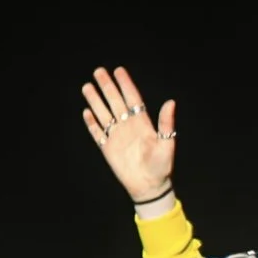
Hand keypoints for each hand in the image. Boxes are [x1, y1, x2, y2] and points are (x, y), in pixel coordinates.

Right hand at [81, 64, 177, 206]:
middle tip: (98, 71)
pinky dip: (92, 123)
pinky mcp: (108, 149)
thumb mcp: (167, 144)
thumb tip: (171, 102)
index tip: (119, 70)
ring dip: (96, 101)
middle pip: (115, 102)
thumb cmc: (161, 166)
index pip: (132, 98)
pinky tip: (87, 112)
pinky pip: (98, 133)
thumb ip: (166, 124)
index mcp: (142, 122)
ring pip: (104, 114)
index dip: (125, 84)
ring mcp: (117, 136)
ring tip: (87, 86)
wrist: (149, 186)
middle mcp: (128, 126)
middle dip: (107, 87)